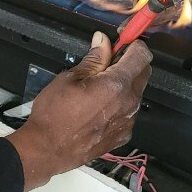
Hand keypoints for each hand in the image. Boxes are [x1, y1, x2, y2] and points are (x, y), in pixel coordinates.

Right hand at [7, 33, 151, 190]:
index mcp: (116, 85)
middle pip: (143, 73)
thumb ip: (93, 59)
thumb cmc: (54, 114)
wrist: (48, 149)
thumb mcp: (68, 78)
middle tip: (106, 62)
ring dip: (123, 85)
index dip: (134, 44)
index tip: (124, 42)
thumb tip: (103, 42)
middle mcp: (129, 103)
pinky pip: (128, 112)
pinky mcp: (123, 134)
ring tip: (96, 89)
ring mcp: (128, 121)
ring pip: (135, 93)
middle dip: (129, 63)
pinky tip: (96, 108)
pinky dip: (118, 105)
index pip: (142, 56)